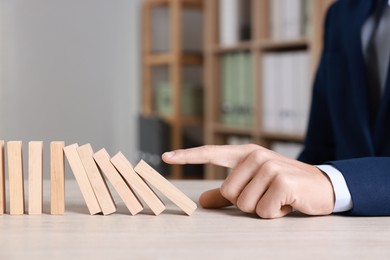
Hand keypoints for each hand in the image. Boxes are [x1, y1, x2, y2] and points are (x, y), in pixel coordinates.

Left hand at [162, 144, 334, 218]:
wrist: (322, 185)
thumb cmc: (284, 186)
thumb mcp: (254, 186)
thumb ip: (226, 194)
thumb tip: (202, 201)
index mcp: (245, 154)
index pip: (211, 153)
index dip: (187, 156)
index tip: (165, 156)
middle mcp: (255, 156)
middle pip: (229, 193)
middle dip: (247, 203)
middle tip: (267, 195)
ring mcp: (269, 166)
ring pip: (245, 204)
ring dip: (262, 209)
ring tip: (278, 198)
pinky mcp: (282, 181)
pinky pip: (264, 211)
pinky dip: (275, 214)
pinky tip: (287, 202)